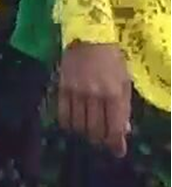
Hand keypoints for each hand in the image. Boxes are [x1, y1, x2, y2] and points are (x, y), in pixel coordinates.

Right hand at [57, 42, 131, 156]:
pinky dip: (68, 124)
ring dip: (85, 132)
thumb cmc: (111, 59)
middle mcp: (95, 95)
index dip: (116, 144)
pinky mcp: (62, 87)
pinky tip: (73, 124)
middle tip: (102, 138)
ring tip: (89, 130)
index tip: (118, 151)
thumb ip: (124, 107)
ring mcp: (76, 91)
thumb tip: (123, 130)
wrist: (88, 36)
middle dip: (100, 139)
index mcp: (114, 93)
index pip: (114, 128)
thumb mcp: (125, 81)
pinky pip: (63, 113)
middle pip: (95, 130)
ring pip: (79, 125)